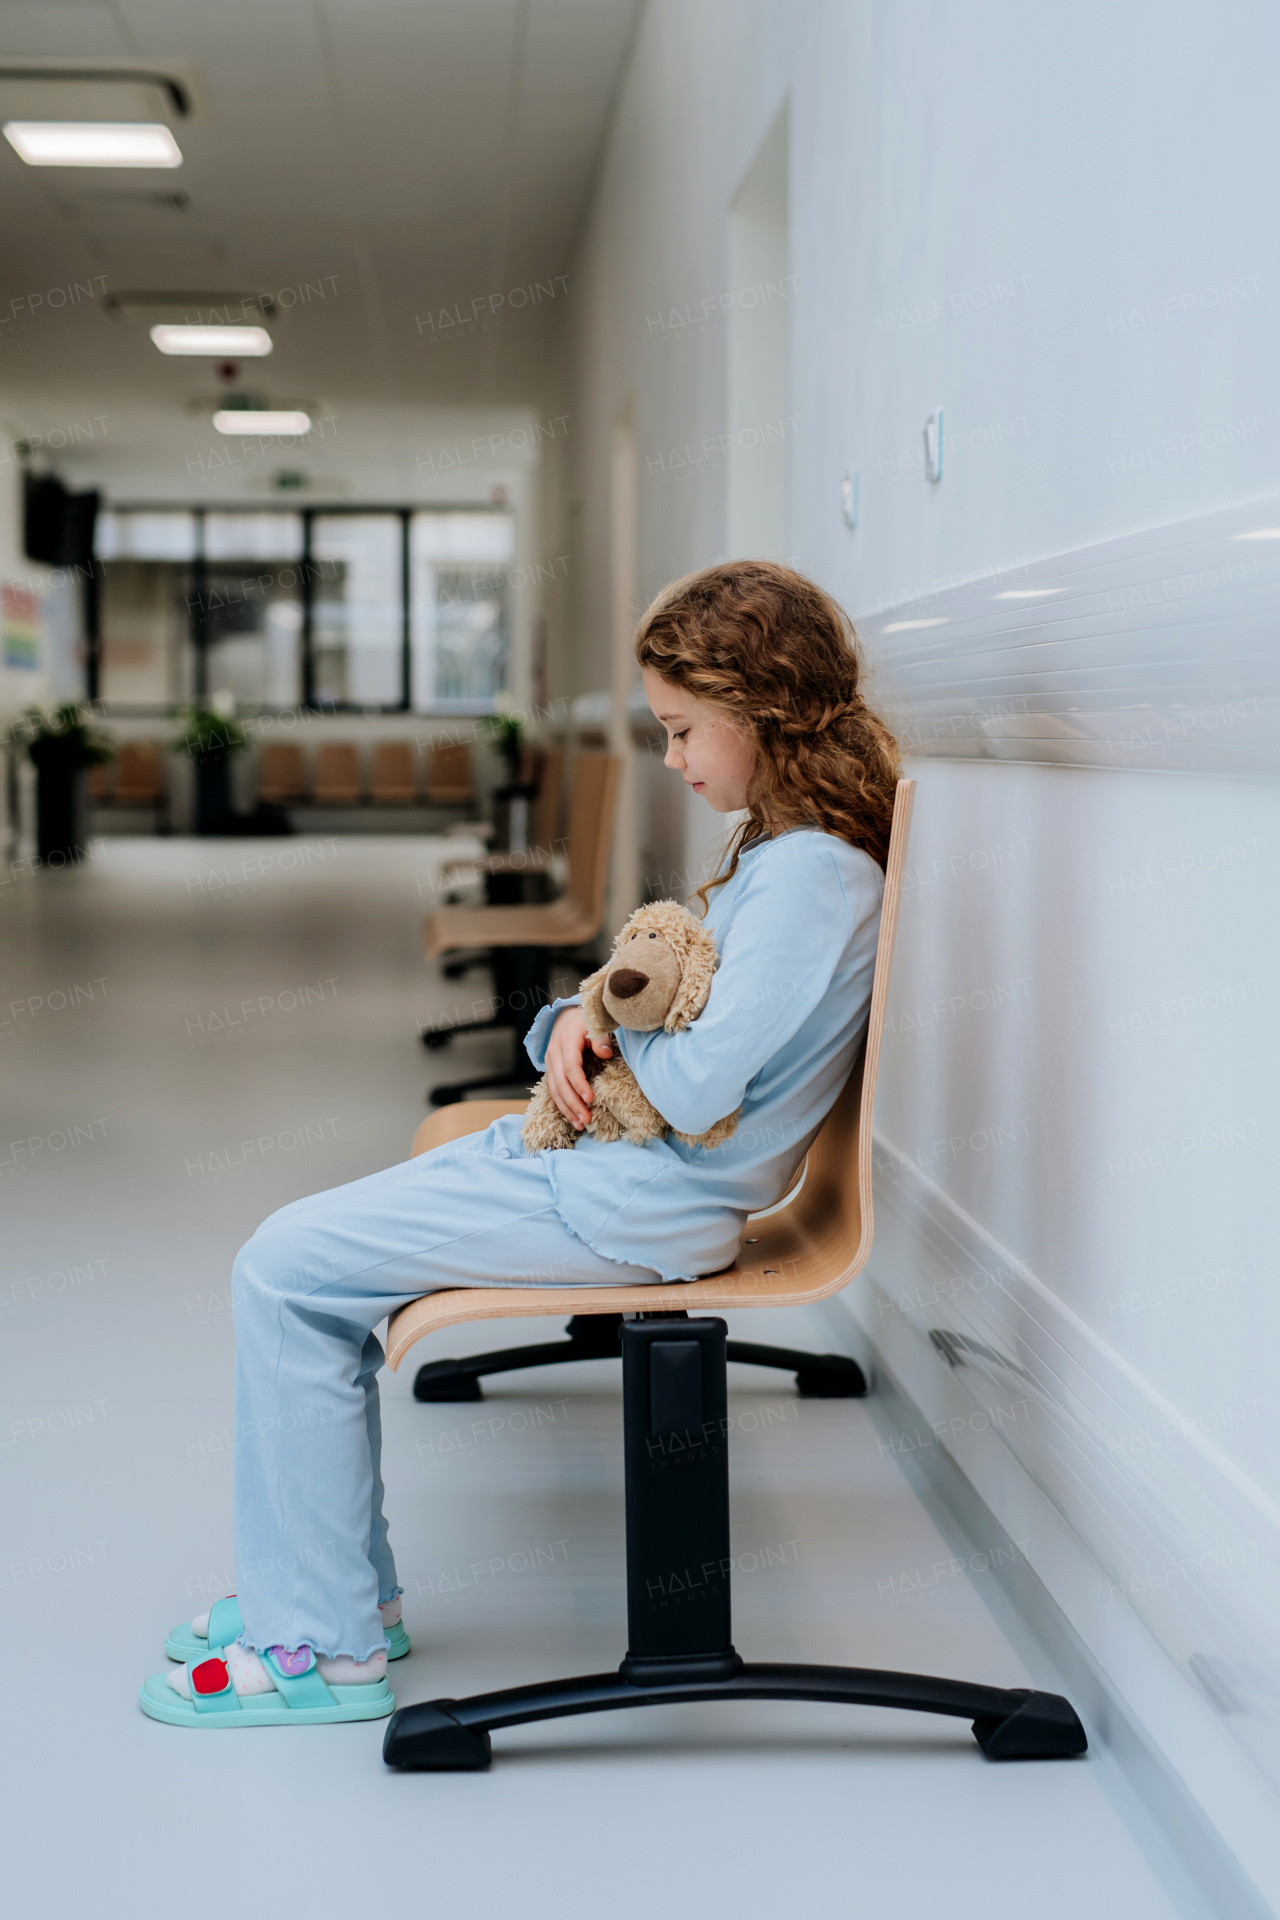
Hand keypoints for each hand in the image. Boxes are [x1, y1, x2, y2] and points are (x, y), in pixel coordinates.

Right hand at [544, 1005, 612, 1129]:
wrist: (565, 1015)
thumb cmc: (585, 1020)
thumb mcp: (595, 1023)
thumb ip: (601, 1038)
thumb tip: (605, 1054)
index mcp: (566, 1041)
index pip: (570, 1067)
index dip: (579, 1085)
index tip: (590, 1099)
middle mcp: (554, 1053)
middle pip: (560, 1083)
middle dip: (573, 1104)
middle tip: (587, 1120)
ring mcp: (550, 1062)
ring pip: (554, 1090)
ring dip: (567, 1109)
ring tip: (580, 1125)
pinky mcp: (550, 1070)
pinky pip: (553, 1090)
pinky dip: (562, 1106)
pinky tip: (573, 1118)